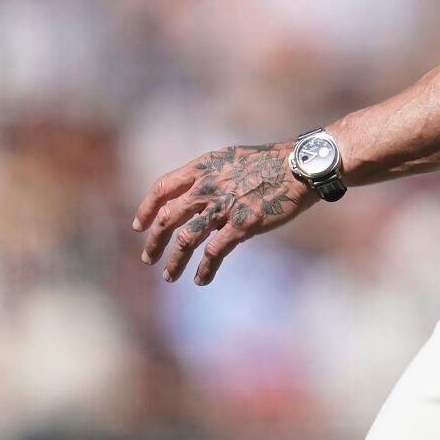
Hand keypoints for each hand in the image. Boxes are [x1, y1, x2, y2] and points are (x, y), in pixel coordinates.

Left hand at [132, 142, 314, 284]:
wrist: (300, 167)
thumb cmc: (271, 161)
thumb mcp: (232, 159)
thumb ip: (211, 175)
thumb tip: (196, 194)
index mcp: (203, 167)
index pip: (162, 188)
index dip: (147, 208)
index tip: (139, 225)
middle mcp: (208, 186)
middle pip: (168, 218)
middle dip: (154, 241)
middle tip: (148, 258)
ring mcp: (224, 207)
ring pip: (186, 240)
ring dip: (174, 262)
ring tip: (169, 276)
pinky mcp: (242, 225)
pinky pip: (214, 253)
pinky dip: (204, 269)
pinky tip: (200, 279)